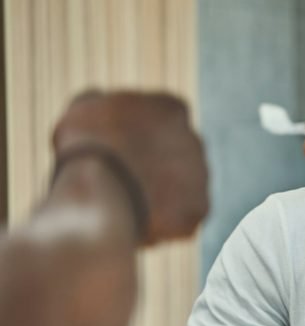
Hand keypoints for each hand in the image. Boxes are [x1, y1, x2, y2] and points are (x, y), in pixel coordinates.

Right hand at [52, 90, 209, 244]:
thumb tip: (101, 101)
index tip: (116, 150)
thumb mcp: (81, 112)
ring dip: (157, 196)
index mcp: (172, 109)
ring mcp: (201, 176)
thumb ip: (99, 103)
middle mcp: (195, 139)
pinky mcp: (199, 209)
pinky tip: (136, 224)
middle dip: (151, 167)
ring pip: (179, 187)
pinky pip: (181, 217)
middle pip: (172, 155)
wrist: (100, 194)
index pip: (162, 119)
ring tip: (124, 204)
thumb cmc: (86, 149)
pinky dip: (161, 223)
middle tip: (120, 182)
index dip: (136, 137)